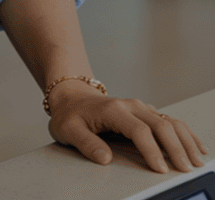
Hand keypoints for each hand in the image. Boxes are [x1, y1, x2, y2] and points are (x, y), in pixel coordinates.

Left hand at [47, 80, 209, 173]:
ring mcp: (139, 107)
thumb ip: (86, 143)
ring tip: (196, 160)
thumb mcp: (68, 129)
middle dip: (176, 148)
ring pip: (169, 121)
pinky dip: (185, 133)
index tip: (160, 169)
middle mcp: (130, 105)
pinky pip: (169, 121)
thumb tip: (105, 158)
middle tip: (185, 169)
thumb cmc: (70, 114)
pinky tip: (195, 146)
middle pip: (160, 124)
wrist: (71, 96)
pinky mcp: (145, 113)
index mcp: (112, 109)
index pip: (138, 130)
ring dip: (185, 140)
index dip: (151, 150)